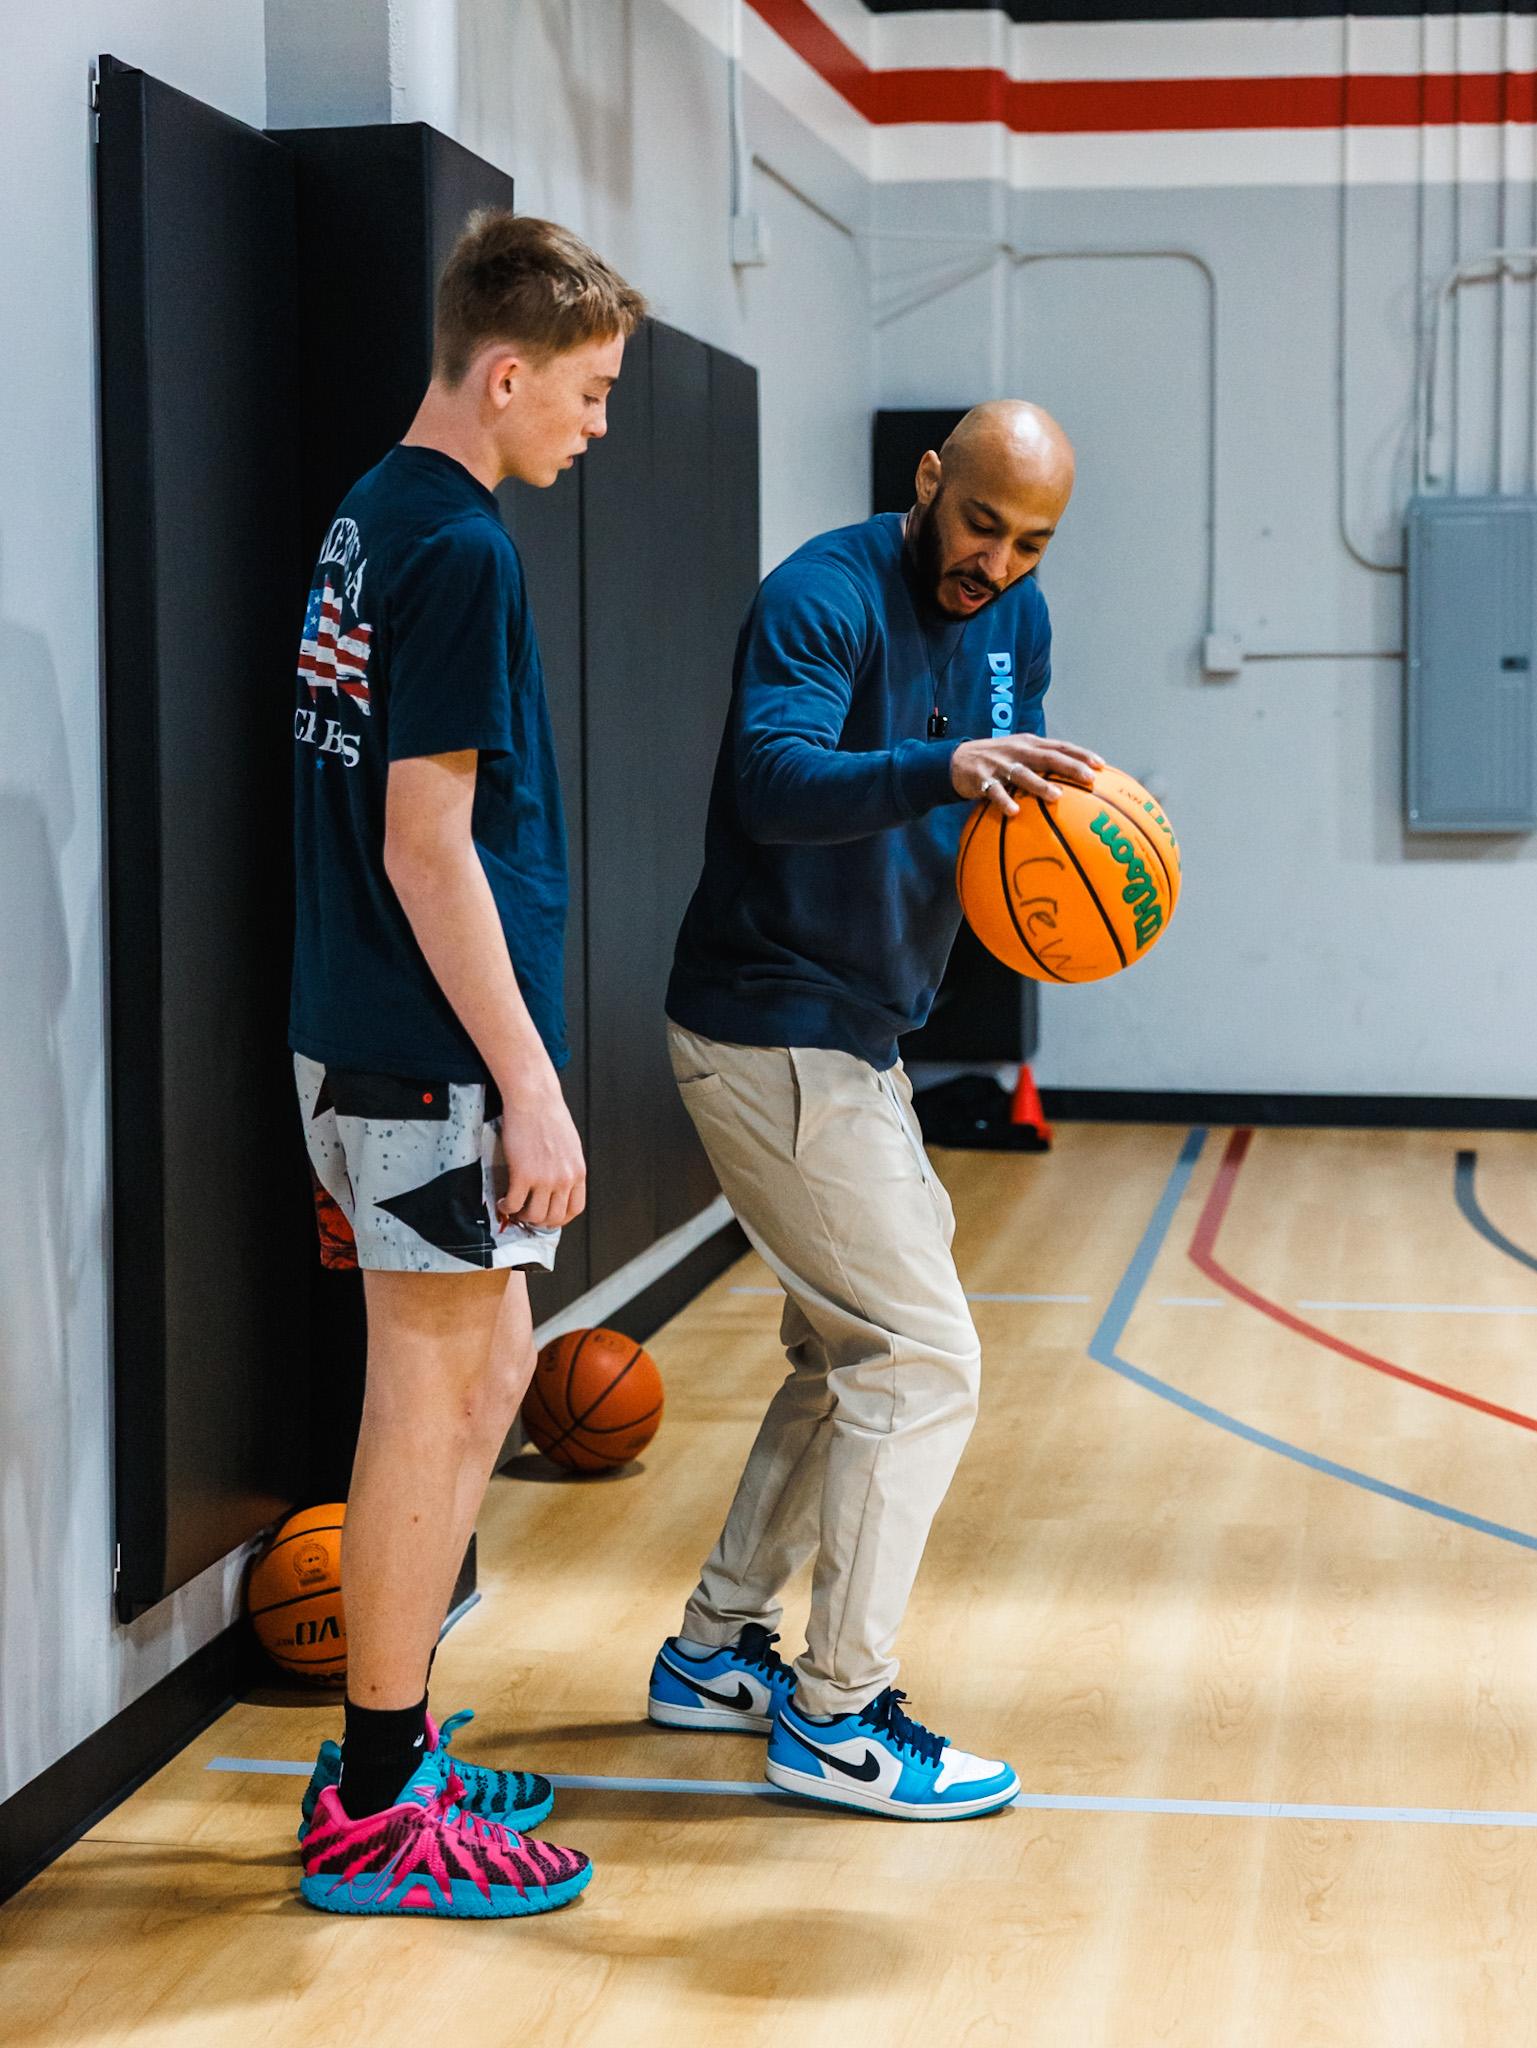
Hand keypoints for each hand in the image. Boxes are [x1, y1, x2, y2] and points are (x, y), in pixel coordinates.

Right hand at [496, 1070, 586, 1230]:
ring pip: (534, 1215)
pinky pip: (515, 1204)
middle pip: (554, 1217)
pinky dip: (507, 1207)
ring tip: (514, 1208)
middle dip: (539, 1221)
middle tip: (527, 1215)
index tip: (549, 1217)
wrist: (534, 1098)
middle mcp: (564, 1178)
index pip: (575, 1209)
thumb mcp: (570, 1145)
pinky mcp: (523, 1174)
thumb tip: (558, 1184)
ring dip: (522, 1216)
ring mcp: (545, 1178)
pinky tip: (504, 1201)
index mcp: (578, 1171)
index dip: (560, 1218)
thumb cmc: (549, 1115)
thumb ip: (567, 1167)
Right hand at [950, 734, 1105, 817]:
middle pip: (1048, 757)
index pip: (1060, 746)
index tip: (1101, 764)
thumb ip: (1043, 762)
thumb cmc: (997, 761)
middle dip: (1070, 767)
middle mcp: (1018, 751)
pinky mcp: (982, 778)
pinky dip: (1005, 801)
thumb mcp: (1020, 754)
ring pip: (1023, 773)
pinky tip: (1015, 812)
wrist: (957, 760)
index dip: (1081, 754)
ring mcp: (1000, 764)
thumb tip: (1074, 778)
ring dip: (1040, 784)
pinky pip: (995, 792)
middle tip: (1089, 778)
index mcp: (1030, 744)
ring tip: (1057, 796)